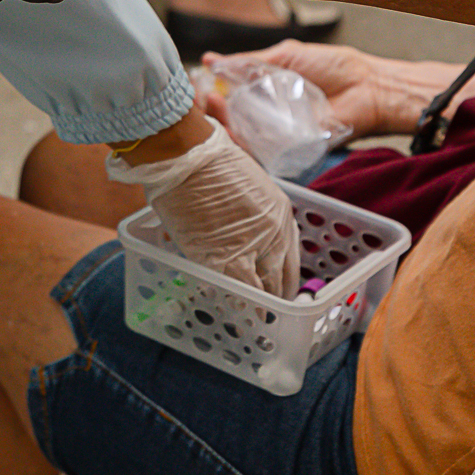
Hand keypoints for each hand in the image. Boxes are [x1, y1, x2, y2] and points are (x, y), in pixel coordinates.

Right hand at [108, 118, 299, 296]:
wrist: (184, 154)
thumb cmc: (206, 161)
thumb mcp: (245, 186)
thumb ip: (250, 214)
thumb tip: (240, 231)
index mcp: (280, 212)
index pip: (290, 258)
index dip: (284, 279)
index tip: (279, 290)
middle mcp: (273, 232)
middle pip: (281, 278)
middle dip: (276, 297)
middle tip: (269, 312)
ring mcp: (250, 246)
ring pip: (262, 289)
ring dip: (258, 306)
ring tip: (254, 320)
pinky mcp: (222, 256)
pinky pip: (237, 290)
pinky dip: (236, 302)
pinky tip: (233, 310)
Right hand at [204, 41, 474, 138]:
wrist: (369, 87)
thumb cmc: (335, 67)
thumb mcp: (286, 56)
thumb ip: (250, 62)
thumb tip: (212, 60)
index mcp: (265, 89)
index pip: (228, 93)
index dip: (208, 91)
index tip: (192, 84)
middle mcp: (267, 113)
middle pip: (228, 117)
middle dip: (208, 110)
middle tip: (196, 100)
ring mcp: (277, 132)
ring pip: (239, 135)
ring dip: (220, 124)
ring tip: (209, 108)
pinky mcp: (289, 149)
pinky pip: (261, 151)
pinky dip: (242, 143)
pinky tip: (228, 130)